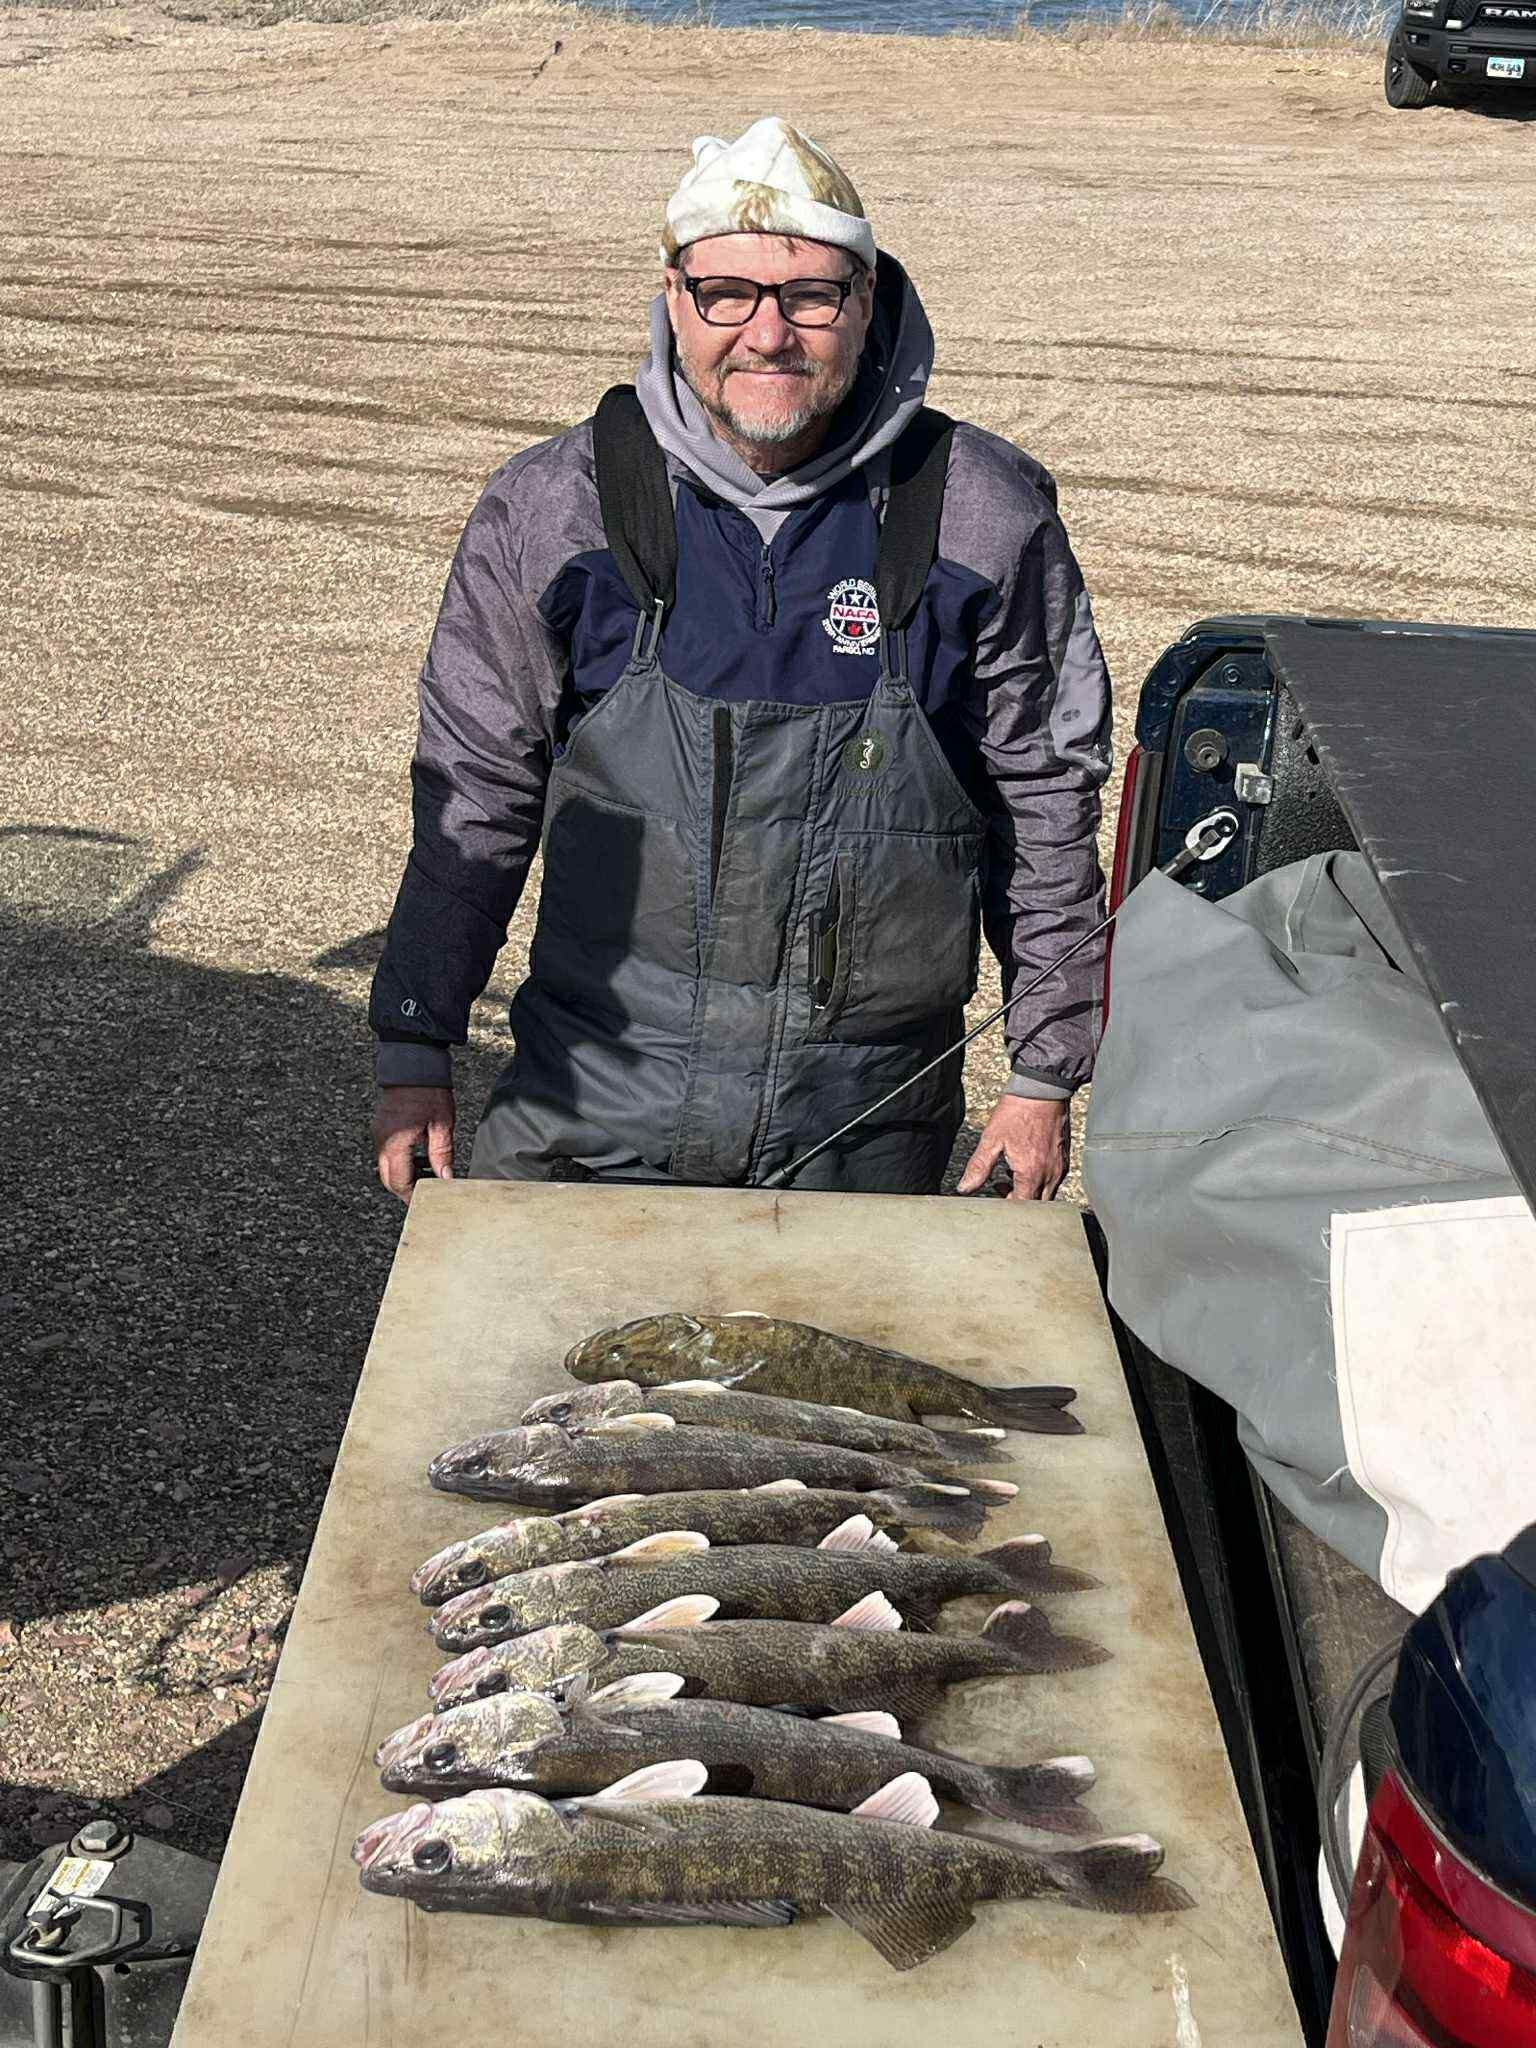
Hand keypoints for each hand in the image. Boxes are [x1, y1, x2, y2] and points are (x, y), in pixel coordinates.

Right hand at [374, 1085, 455, 1203]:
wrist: (412, 1064)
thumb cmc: (428, 1091)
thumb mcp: (441, 1125)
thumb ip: (442, 1154)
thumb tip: (445, 1178)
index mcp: (395, 1144)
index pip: (399, 1182)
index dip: (412, 1196)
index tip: (426, 1203)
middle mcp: (381, 1142)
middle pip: (389, 1179)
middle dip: (407, 1189)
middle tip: (429, 1193)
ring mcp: (379, 1134)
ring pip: (387, 1167)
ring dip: (404, 1175)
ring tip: (430, 1174)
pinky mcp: (381, 1128)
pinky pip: (387, 1153)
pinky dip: (401, 1162)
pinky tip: (420, 1158)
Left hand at [956, 1094, 1069, 1202]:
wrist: (1042, 1089)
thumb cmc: (1018, 1111)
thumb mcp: (992, 1139)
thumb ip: (978, 1167)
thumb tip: (965, 1187)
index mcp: (1031, 1173)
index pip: (1021, 1206)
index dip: (1006, 1207)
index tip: (994, 1196)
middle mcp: (1049, 1174)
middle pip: (1036, 1205)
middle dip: (1019, 1202)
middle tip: (1002, 1187)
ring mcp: (1059, 1167)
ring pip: (1047, 1194)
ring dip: (1029, 1191)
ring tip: (1011, 1174)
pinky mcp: (1064, 1158)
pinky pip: (1054, 1180)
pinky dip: (1039, 1180)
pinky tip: (1026, 1165)